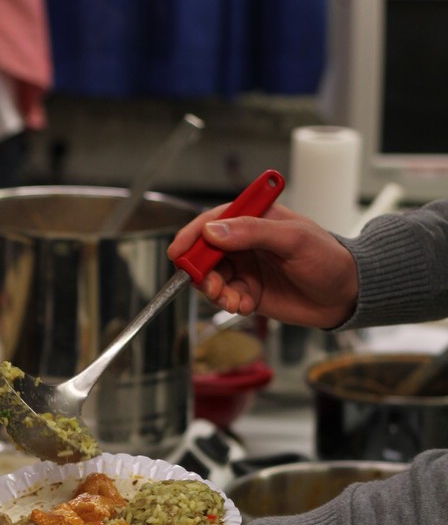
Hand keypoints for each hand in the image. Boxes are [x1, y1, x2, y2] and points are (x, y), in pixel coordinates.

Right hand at [167, 203, 358, 328]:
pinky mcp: (248, 292)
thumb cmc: (327, 258)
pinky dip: (228, 303)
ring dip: (215, 291)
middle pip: (205, 253)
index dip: (192, 236)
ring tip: (232, 299)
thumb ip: (252, 232)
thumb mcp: (293, 239)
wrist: (344, 294)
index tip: (179, 252)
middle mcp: (245, 242)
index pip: (212, 221)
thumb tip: (213, 231)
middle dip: (202, 270)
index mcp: (254, 219)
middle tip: (210, 284)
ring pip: (211, 278)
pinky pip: (225, 297)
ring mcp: (246, 268)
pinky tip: (244, 305)